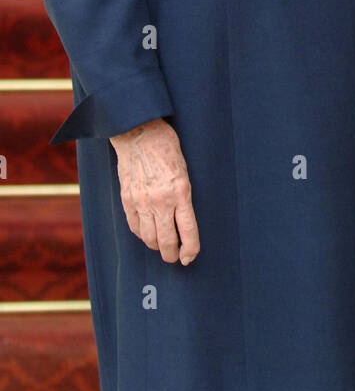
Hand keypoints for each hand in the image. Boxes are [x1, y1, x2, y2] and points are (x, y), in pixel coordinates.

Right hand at [110, 118, 199, 263]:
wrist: (138, 132)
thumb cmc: (166, 147)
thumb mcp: (184, 169)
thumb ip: (183, 195)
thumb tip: (183, 219)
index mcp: (181, 191)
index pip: (188, 231)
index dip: (190, 249)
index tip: (190, 257)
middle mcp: (161, 200)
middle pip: (166, 241)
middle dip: (172, 255)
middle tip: (175, 257)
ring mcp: (141, 201)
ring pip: (149, 238)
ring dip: (157, 247)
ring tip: (162, 246)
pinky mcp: (127, 200)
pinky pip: (134, 227)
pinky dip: (142, 235)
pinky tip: (147, 233)